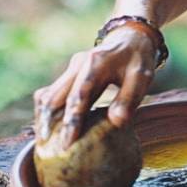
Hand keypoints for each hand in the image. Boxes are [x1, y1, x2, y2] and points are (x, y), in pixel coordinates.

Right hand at [33, 26, 157, 146]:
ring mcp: (70, 69)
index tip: (67, 142)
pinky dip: (47, 112)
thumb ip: (129, 98)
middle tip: (49, 149)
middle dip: (50, 123)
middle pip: (55, 97)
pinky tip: (48, 130)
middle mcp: (77, 64)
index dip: (72, 120)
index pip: (79, 95)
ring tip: (45, 144)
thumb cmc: (137, 59)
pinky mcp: (68, 76)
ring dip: (44, 118)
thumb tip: (116, 122)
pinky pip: (50, 94)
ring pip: (48, 96)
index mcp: (96, 63)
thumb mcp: (141, 76)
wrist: (129, 37)